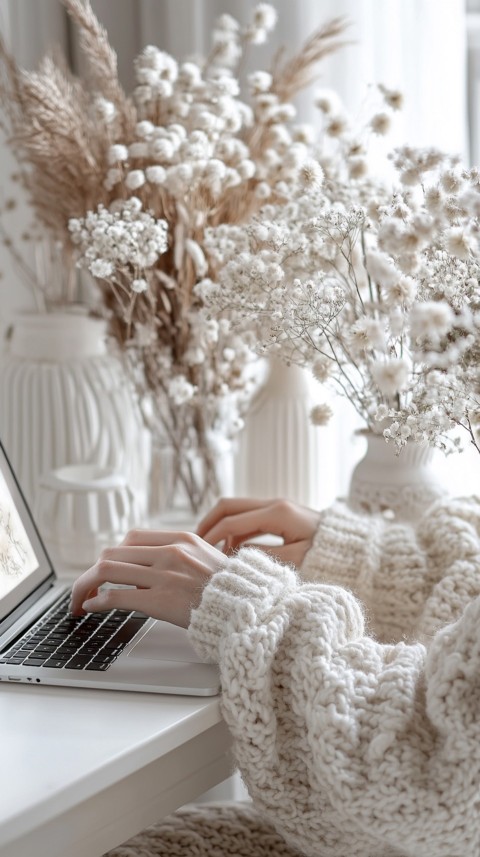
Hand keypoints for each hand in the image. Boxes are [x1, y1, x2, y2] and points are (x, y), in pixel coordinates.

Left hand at [70, 529, 224, 627]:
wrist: (250, 609)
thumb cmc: (231, 591)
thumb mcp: (206, 560)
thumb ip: (180, 557)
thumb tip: (152, 565)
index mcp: (181, 539)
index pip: (132, 537)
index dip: (113, 553)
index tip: (105, 568)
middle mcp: (170, 552)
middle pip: (113, 551)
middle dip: (94, 570)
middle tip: (86, 587)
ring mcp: (164, 575)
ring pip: (107, 569)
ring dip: (86, 585)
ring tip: (80, 600)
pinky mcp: (160, 599)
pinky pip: (116, 595)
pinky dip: (97, 601)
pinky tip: (92, 607)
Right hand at [196, 497, 320, 566]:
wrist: (352, 547)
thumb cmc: (328, 556)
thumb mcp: (295, 560)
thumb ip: (261, 556)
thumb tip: (233, 556)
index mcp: (277, 513)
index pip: (232, 521)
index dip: (212, 536)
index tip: (199, 553)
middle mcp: (274, 504)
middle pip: (229, 505)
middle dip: (209, 523)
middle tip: (195, 543)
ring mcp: (276, 507)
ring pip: (237, 510)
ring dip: (221, 526)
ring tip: (210, 550)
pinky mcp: (280, 514)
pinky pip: (249, 518)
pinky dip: (235, 530)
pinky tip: (231, 550)